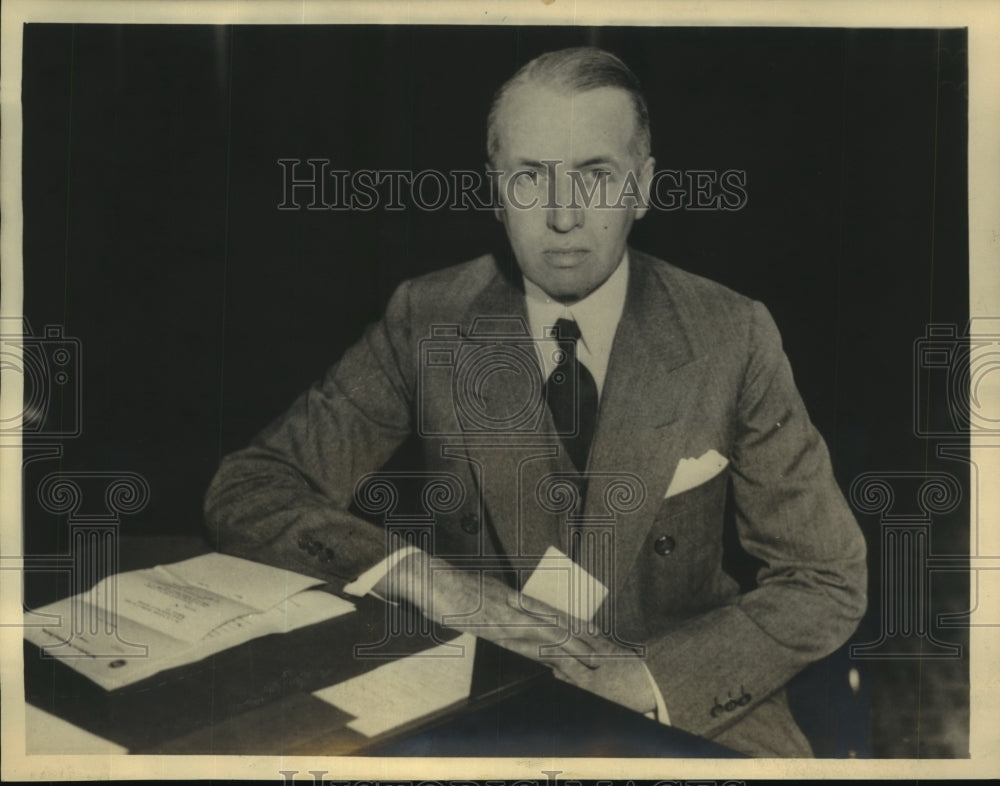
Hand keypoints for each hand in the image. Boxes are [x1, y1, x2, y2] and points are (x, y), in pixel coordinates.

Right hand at [376, 553, 656, 714]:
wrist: (424, 576)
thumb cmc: (444, 584)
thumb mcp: (475, 592)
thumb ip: (493, 604)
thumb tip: (508, 616)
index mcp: (507, 595)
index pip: (546, 610)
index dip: (571, 623)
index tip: (593, 633)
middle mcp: (510, 603)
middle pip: (551, 622)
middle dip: (578, 638)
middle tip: (604, 650)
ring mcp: (500, 613)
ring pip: (542, 632)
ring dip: (567, 646)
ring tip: (590, 657)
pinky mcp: (488, 622)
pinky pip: (520, 639)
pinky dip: (540, 650)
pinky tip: (554, 659)